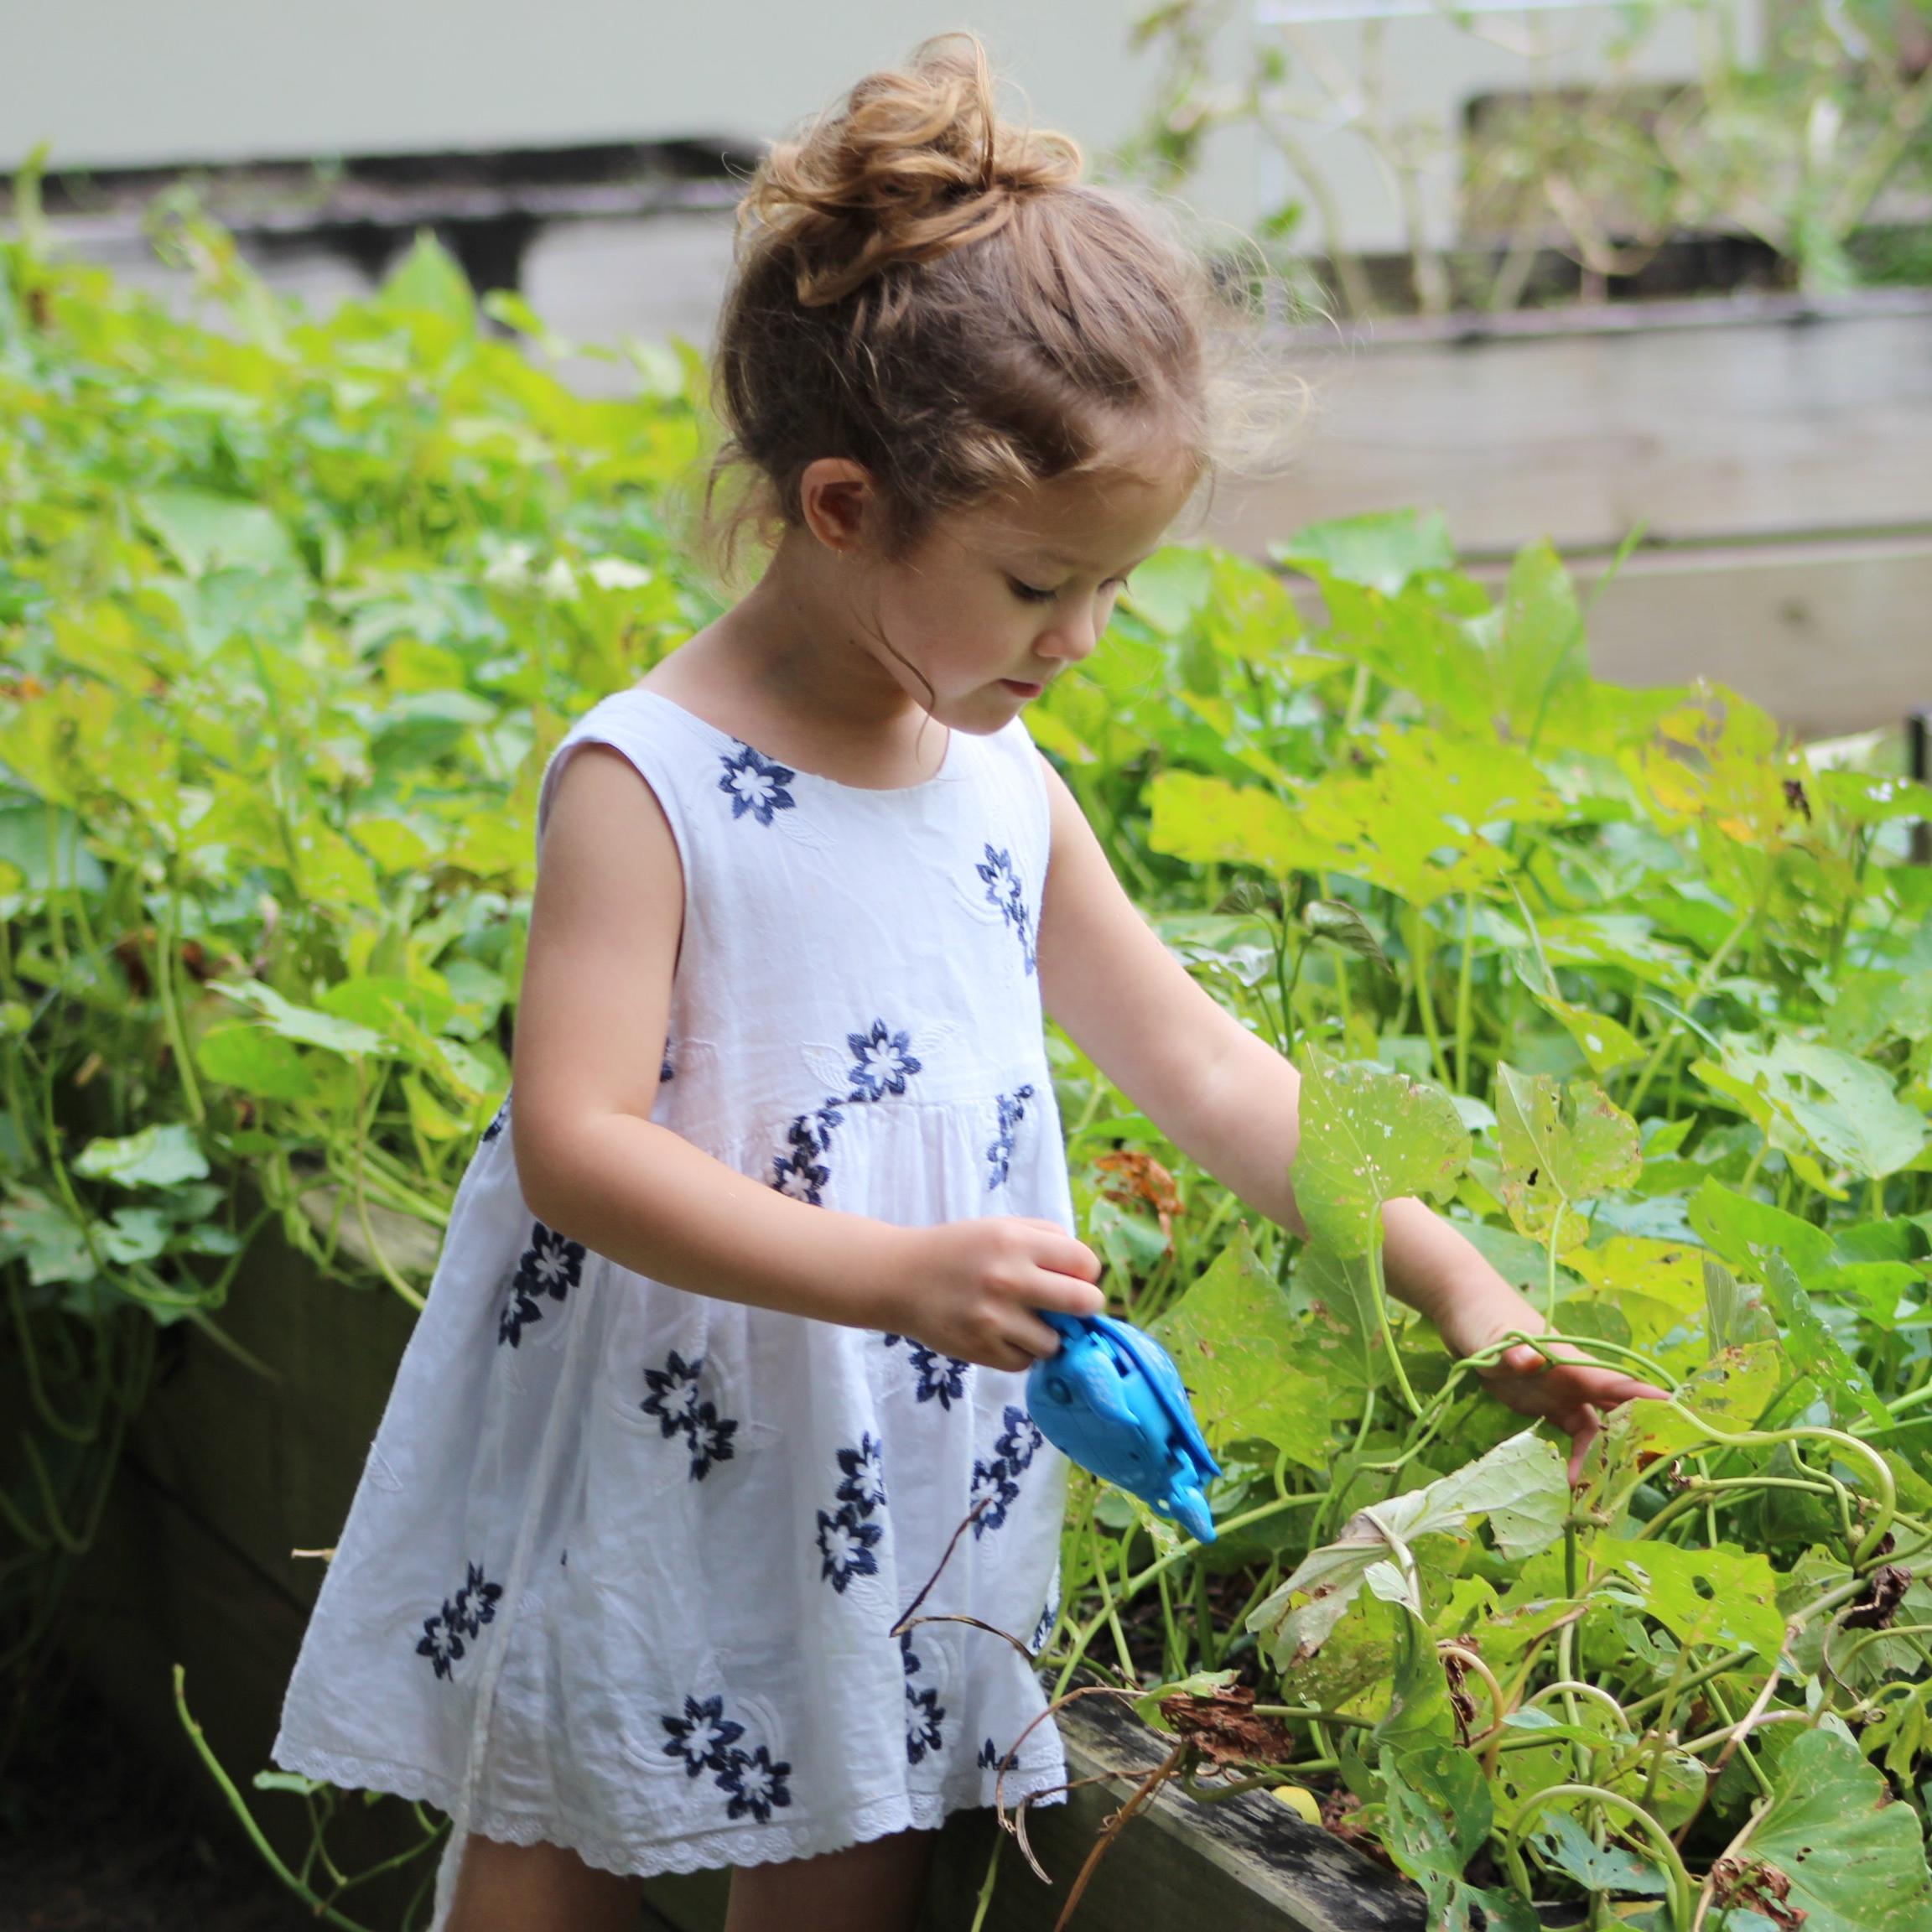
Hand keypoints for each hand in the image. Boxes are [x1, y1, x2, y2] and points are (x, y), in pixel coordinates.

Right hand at [880, 1217, 1103, 1373]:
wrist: (900, 1279)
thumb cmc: (958, 1251)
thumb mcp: (1001, 1227)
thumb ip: (1047, 1239)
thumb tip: (1088, 1271)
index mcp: (1016, 1242)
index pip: (1085, 1263)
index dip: (1086, 1273)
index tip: (1074, 1277)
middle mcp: (1009, 1279)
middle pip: (1084, 1303)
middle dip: (1083, 1307)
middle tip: (1069, 1307)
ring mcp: (995, 1319)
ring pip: (1056, 1342)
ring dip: (1047, 1335)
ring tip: (1024, 1322)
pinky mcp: (981, 1350)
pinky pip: (1026, 1361)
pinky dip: (1020, 1352)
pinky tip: (1002, 1334)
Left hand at [1434, 1282, 1669, 1484]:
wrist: (1463, 1312)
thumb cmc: (1483, 1317)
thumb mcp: (1492, 1336)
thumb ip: (1510, 1351)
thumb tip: (1530, 1360)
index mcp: (1569, 1361)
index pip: (1615, 1382)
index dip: (1645, 1398)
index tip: (1679, 1414)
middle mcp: (1573, 1378)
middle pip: (1616, 1409)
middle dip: (1635, 1438)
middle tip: (1646, 1474)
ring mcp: (1561, 1391)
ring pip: (1595, 1428)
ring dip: (1599, 1458)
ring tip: (1590, 1493)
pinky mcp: (1545, 1403)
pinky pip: (1571, 1433)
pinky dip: (1575, 1456)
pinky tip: (1568, 1480)